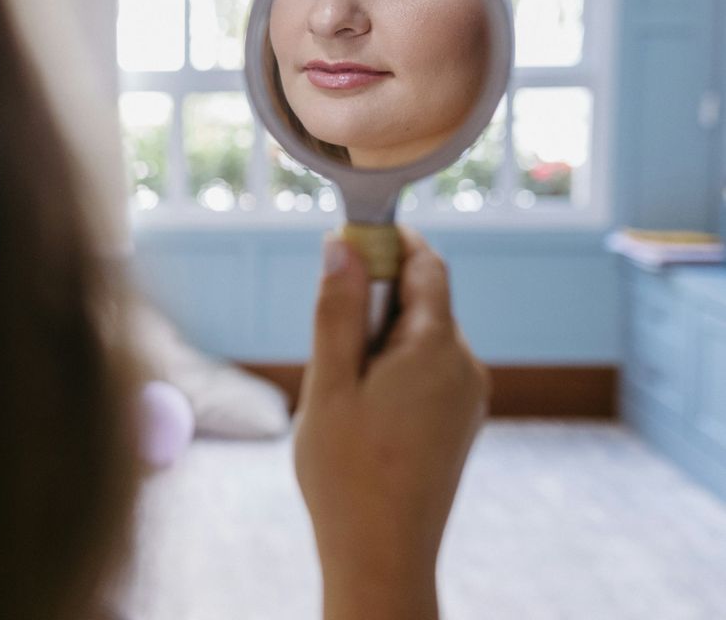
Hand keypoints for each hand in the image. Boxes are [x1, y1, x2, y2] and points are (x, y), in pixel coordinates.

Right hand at [293, 226, 488, 619]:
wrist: (383, 555)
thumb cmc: (347, 474)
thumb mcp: (329, 384)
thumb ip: (337, 311)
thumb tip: (343, 246)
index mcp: (437, 348)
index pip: (427, 264)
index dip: (390, 242)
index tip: (348, 242)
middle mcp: (466, 367)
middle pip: (422, 301)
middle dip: (373, 303)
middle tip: (329, 345)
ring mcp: (467, 397)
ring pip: (421, 338)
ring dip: (379, 342)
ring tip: (343, 392)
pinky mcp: (459, 421)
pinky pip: (428, 371)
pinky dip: (393, 370)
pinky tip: (363, 413)